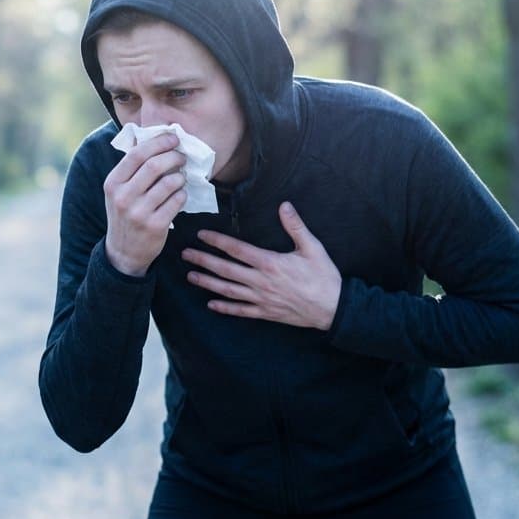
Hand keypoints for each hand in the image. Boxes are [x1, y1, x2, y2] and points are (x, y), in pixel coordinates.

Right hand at [103, 133, 186, 276]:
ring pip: (169, 183)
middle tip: (182, 157)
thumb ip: (132, 169)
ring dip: (180, 177)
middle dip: (173, 157)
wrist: (124, 251)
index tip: (173, 139)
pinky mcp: (155, 226)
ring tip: (180, 178)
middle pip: (154, 166)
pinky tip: (179, 195)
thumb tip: (155, 139)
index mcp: (113, 183)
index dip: (158, 142)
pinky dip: (182, 194)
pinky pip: (177, 201)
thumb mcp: (118, 191)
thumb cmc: (125, 214)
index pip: (137, 154)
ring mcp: (139, 213)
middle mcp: (123, 197)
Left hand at [182, 202, 341, 329]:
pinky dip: (224, 308)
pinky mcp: (266, 313)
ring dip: (207, 283)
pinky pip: (240, 311)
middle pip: (225, 270)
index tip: (201, 235)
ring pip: (228, 290)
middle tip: (185, 255)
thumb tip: (284, 205)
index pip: (236, 249)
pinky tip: (211, 304)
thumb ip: (296, 226)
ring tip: (190, 276)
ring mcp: (261, 299)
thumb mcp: (313, 247)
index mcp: (270, 263)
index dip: (217, 241)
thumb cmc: (324, 277)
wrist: (333, 308)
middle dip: (203, 261)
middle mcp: (261, 282)